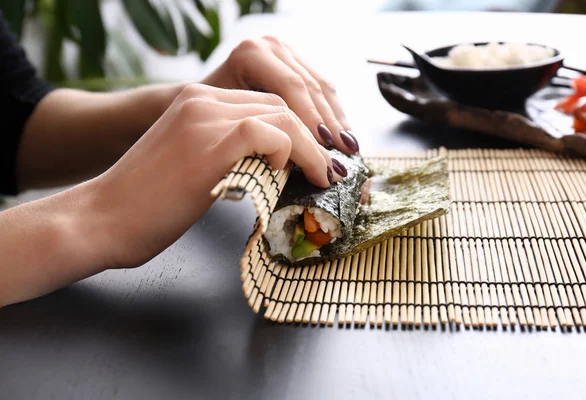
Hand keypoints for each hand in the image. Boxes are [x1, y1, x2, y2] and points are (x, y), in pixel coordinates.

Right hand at [87, 84, 335, 268]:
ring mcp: (205, 117)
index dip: (299, 133)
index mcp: (198, 102)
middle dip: (313, 139)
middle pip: (281, 106)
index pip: (266, 105)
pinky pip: (268, 133)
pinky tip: (287, 176)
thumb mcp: (193, 165)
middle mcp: (203, 100)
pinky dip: (290, 153)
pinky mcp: (209, 143)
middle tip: (328, 171)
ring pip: (282, 116)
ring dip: (310, 149)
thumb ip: (229, 154)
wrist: (101, 219)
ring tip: (320, 178)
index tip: (317, 160)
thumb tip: (275, 167)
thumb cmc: (146, 205)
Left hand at [202, 36, 359, 155]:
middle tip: (343, 154)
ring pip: (321, 87)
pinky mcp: (295, 62)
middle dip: (329, 124)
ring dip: (337, 120)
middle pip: (309, 87)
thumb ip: (261, 131)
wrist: (194, 107)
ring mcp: (285, 51)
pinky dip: (333, 113)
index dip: (310, 120)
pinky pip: (321, 87)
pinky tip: (342, 135)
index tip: (323, 149)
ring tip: (350, 149)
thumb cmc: (204, 122)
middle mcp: (270, 46)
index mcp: (251, 54)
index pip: (291, 88)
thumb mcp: (227, 122)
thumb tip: (295, 156)